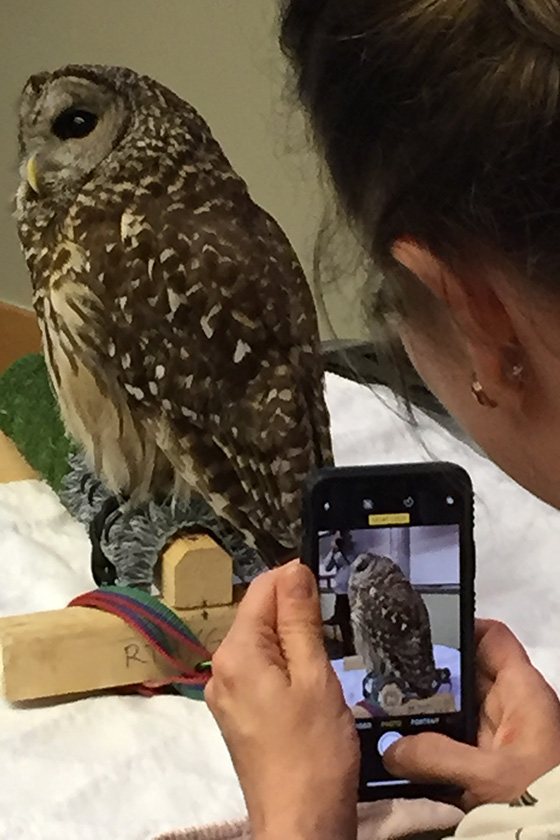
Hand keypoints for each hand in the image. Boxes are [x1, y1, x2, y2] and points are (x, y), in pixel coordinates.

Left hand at [205, 561, 358, 839]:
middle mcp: (221, 668)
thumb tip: (293, 569)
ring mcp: (226, 694)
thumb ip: (300, 619)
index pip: (261, 590)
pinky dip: (285, 667)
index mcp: (236, 653)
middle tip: (333, 634)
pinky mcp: (238, 715)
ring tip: (325, 662)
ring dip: (292, 642)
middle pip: (258, 616)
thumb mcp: (315, 676)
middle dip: (294, 614)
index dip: (294, 580)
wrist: (300, 824)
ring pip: (261, 644)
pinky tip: (309, 686)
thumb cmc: (314, 751)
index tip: (328, 588)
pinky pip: (260, 672)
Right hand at [384, 620, 559, 809]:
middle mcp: (510, 706)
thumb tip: (390, 748)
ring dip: (425, 713)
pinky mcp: (489, 764)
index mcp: (522, 691)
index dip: (459, 626)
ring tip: (384, 710)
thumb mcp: (489, 776)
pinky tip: (399, 746)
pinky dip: (430, 742)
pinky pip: (454, 741)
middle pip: (465, 672)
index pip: (492, 638)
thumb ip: (436, 755)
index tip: (420, 632)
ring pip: (456, 708)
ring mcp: (499, 736)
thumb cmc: (540, 796)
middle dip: (428, 673)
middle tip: (386, 675)